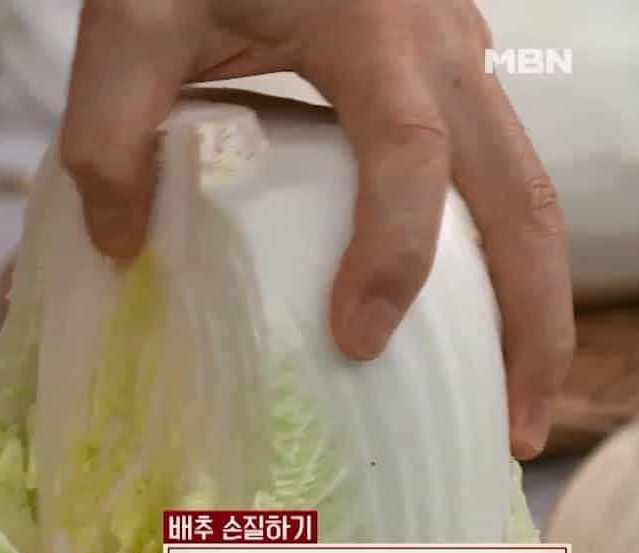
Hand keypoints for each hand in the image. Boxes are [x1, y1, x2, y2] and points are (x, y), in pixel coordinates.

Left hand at [60, 0, 573, 458]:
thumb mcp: (127, 29)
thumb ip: (109, 139)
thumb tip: (123, 251)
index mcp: (370, 28)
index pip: (408, 151)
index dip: (395, 252)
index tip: (357, 340)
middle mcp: (442, 44)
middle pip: (521, 193)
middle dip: (530, 319)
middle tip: (514, 427)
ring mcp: (460, 54)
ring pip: (526, 187)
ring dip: (530, 295)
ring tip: (511, 395)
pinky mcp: (448, 70)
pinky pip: (494, 170)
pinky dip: (495, 252)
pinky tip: (463, 313)